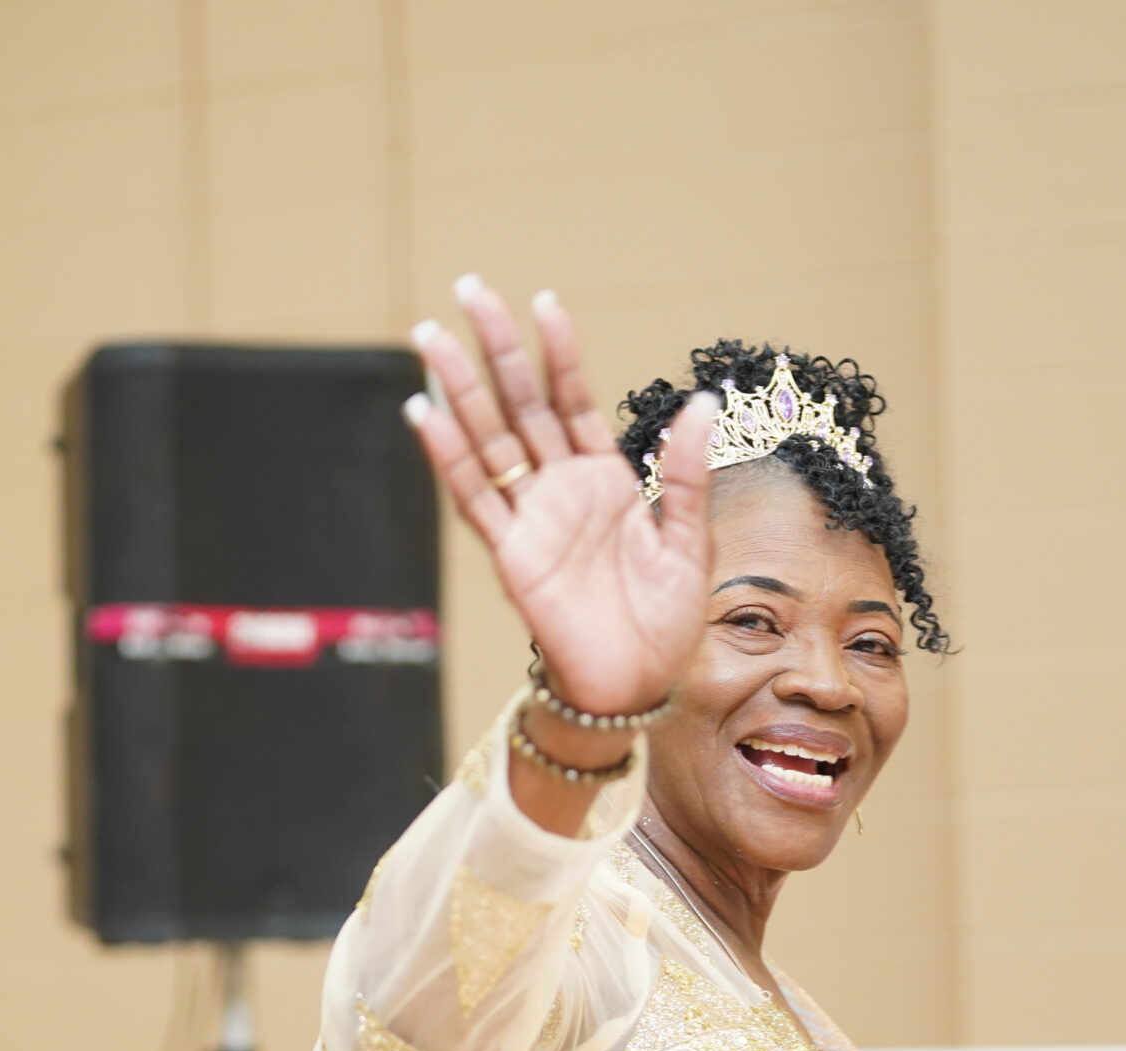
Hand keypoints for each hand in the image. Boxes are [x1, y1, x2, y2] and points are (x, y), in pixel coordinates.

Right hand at [405, 277, 719, 718]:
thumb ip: (689, 474)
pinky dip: (449, 456)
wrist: (637, 686)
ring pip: (488, 439)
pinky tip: (424, 413)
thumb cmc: (665, 622)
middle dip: (495, 348)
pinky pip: (475, 498)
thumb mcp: (692, 541)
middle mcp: (561, 491)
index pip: (573, 400)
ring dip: (458, 388)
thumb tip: (700, 404)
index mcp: (605, 481)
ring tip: (430, 338)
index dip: (560, 352)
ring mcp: (531, 520)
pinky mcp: (511, 556)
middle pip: (520, 404)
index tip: (545, 302)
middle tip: (469, 289)